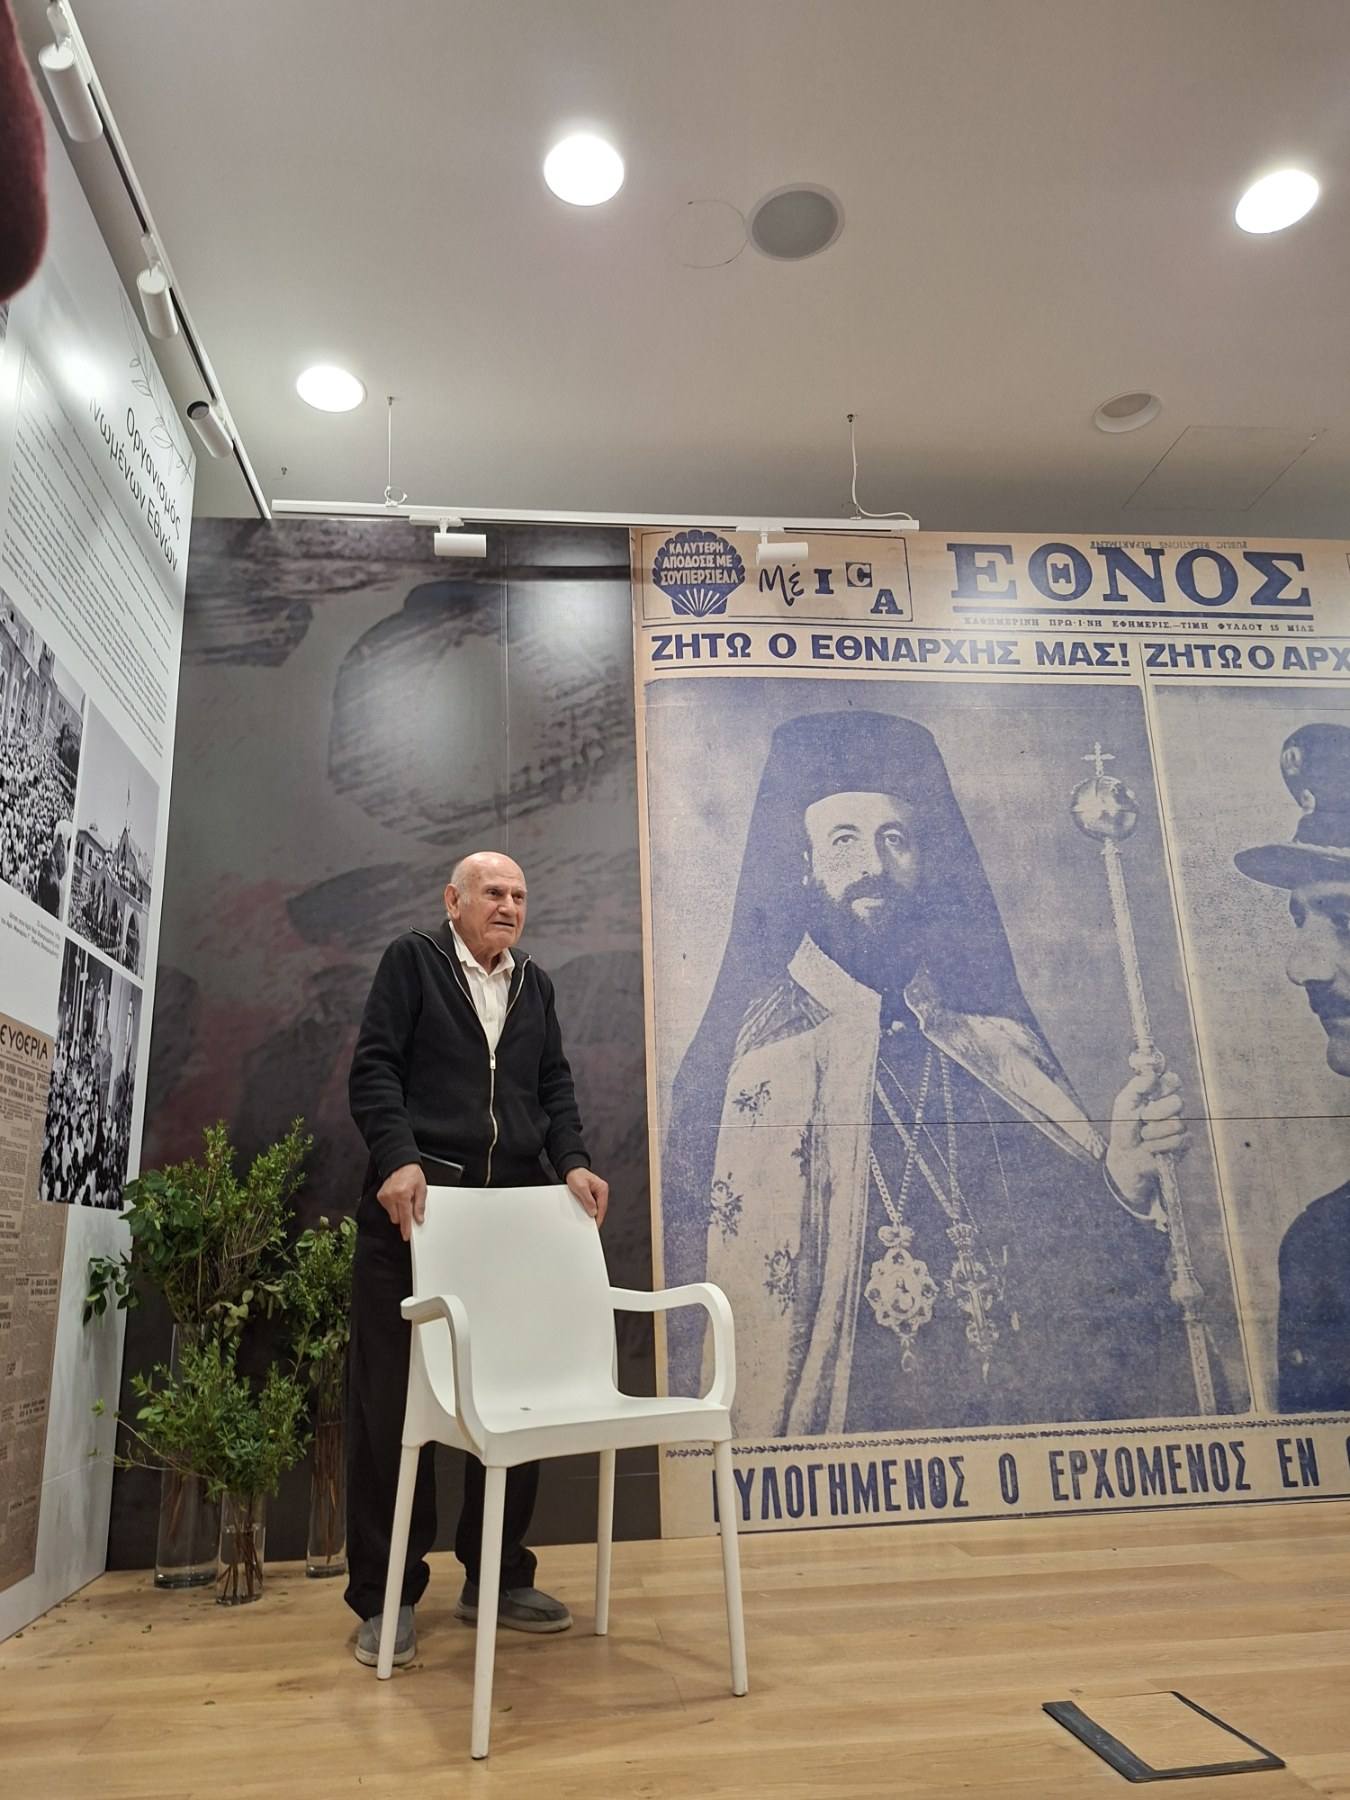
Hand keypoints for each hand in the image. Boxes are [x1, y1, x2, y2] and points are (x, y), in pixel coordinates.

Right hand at [377, 1162, 426, 1241]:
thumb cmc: (412, 1174)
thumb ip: (420, 1206)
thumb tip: (419, 1219)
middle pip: (397, 1218)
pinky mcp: (380, 1196)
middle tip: (409, 1206)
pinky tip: (397, 1196)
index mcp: (403, 1195)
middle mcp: (392, 1196)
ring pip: (392, 1214)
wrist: (400, 1164)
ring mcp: (384, 1197)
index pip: (404, 1217)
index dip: (406, 1228)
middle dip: (403, 1216)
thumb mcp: (422, 1189)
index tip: (406, 1236)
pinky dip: (393, 1205)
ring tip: (404, 1198)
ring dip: (398, 1210)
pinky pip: (387, 1208)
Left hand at [566, 1166, 608, 1225]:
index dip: (599, 1218)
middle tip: (591, 1227)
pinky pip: (592, 1204)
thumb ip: (588, 1200)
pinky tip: (584, 1214)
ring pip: (596, 1207)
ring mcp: (597, 1193)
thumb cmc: (576, 1175)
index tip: (595, 1226)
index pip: (602, 1207)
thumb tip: (593, 1212)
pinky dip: (588, 1209)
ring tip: (586, 1222)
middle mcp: (601, 1191)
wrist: (571, 1169)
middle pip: (600, 1208)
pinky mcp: (592, 1194)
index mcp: (602, 1188)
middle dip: (596, 1217)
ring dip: (591, 1214)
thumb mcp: (581, 1188)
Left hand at [1105, 1067, 1188, 1205]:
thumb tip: (1152, 1073)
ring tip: (1143, 1136)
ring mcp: (1181, 1125)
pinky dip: (1160, 1145)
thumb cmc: (1124, 1127)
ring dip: (1153, 1132)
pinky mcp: (1184, 1143)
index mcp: (1160, 1093)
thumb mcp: (1124, 1103)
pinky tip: (1151, 1147)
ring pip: (1176, 1124)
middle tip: (1143, 1119)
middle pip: (1177, 1102)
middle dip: (1155, 1113)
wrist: (1125, 1156)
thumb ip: (1136, 1086)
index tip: (1150, 1094)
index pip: (1173, 1080)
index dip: (1164, 1087)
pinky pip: (1179, 1141)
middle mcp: (1173, 1107)